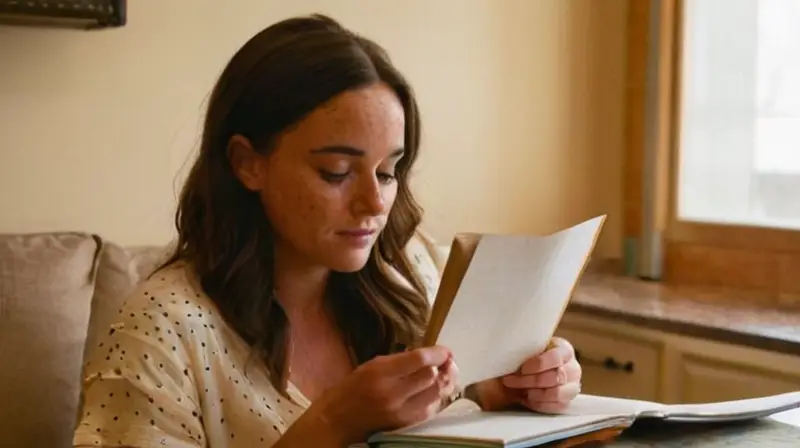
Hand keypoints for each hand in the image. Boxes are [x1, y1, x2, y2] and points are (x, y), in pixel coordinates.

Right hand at [303, 345, 457, 444]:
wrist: (338, 420)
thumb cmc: (352, 388)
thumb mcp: (372, 366)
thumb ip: (399, 361)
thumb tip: (427, 356)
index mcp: (381, 373)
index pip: (419, 360)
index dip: (437, 354)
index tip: (445, 351)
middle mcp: (392, 393)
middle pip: (431, 378)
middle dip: (442, 368)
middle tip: (447, 362)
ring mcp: (400, 412)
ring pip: (434, 395)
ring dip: (441, 384)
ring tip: (444, 376)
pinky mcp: (404, 425)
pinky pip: (429, 410)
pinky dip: (433, 400)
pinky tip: (432, 393)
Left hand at [475, 337, 581, 413]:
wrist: (529, 373)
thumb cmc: (527, 358)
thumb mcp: (527, 348)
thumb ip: (523, 347)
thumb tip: (505, 346)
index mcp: (565, 350)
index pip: (556, 357)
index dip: (538, 364)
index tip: (522, 368)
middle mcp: (573, 368)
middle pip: (556, 377)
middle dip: (530, 380)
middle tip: (510, 380)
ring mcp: (572, 387)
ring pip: (557, 393)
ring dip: (534, 393)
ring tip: (519, 390)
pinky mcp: (566, 402)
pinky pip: (555, 407)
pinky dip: (538, 404)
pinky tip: (526, 398)